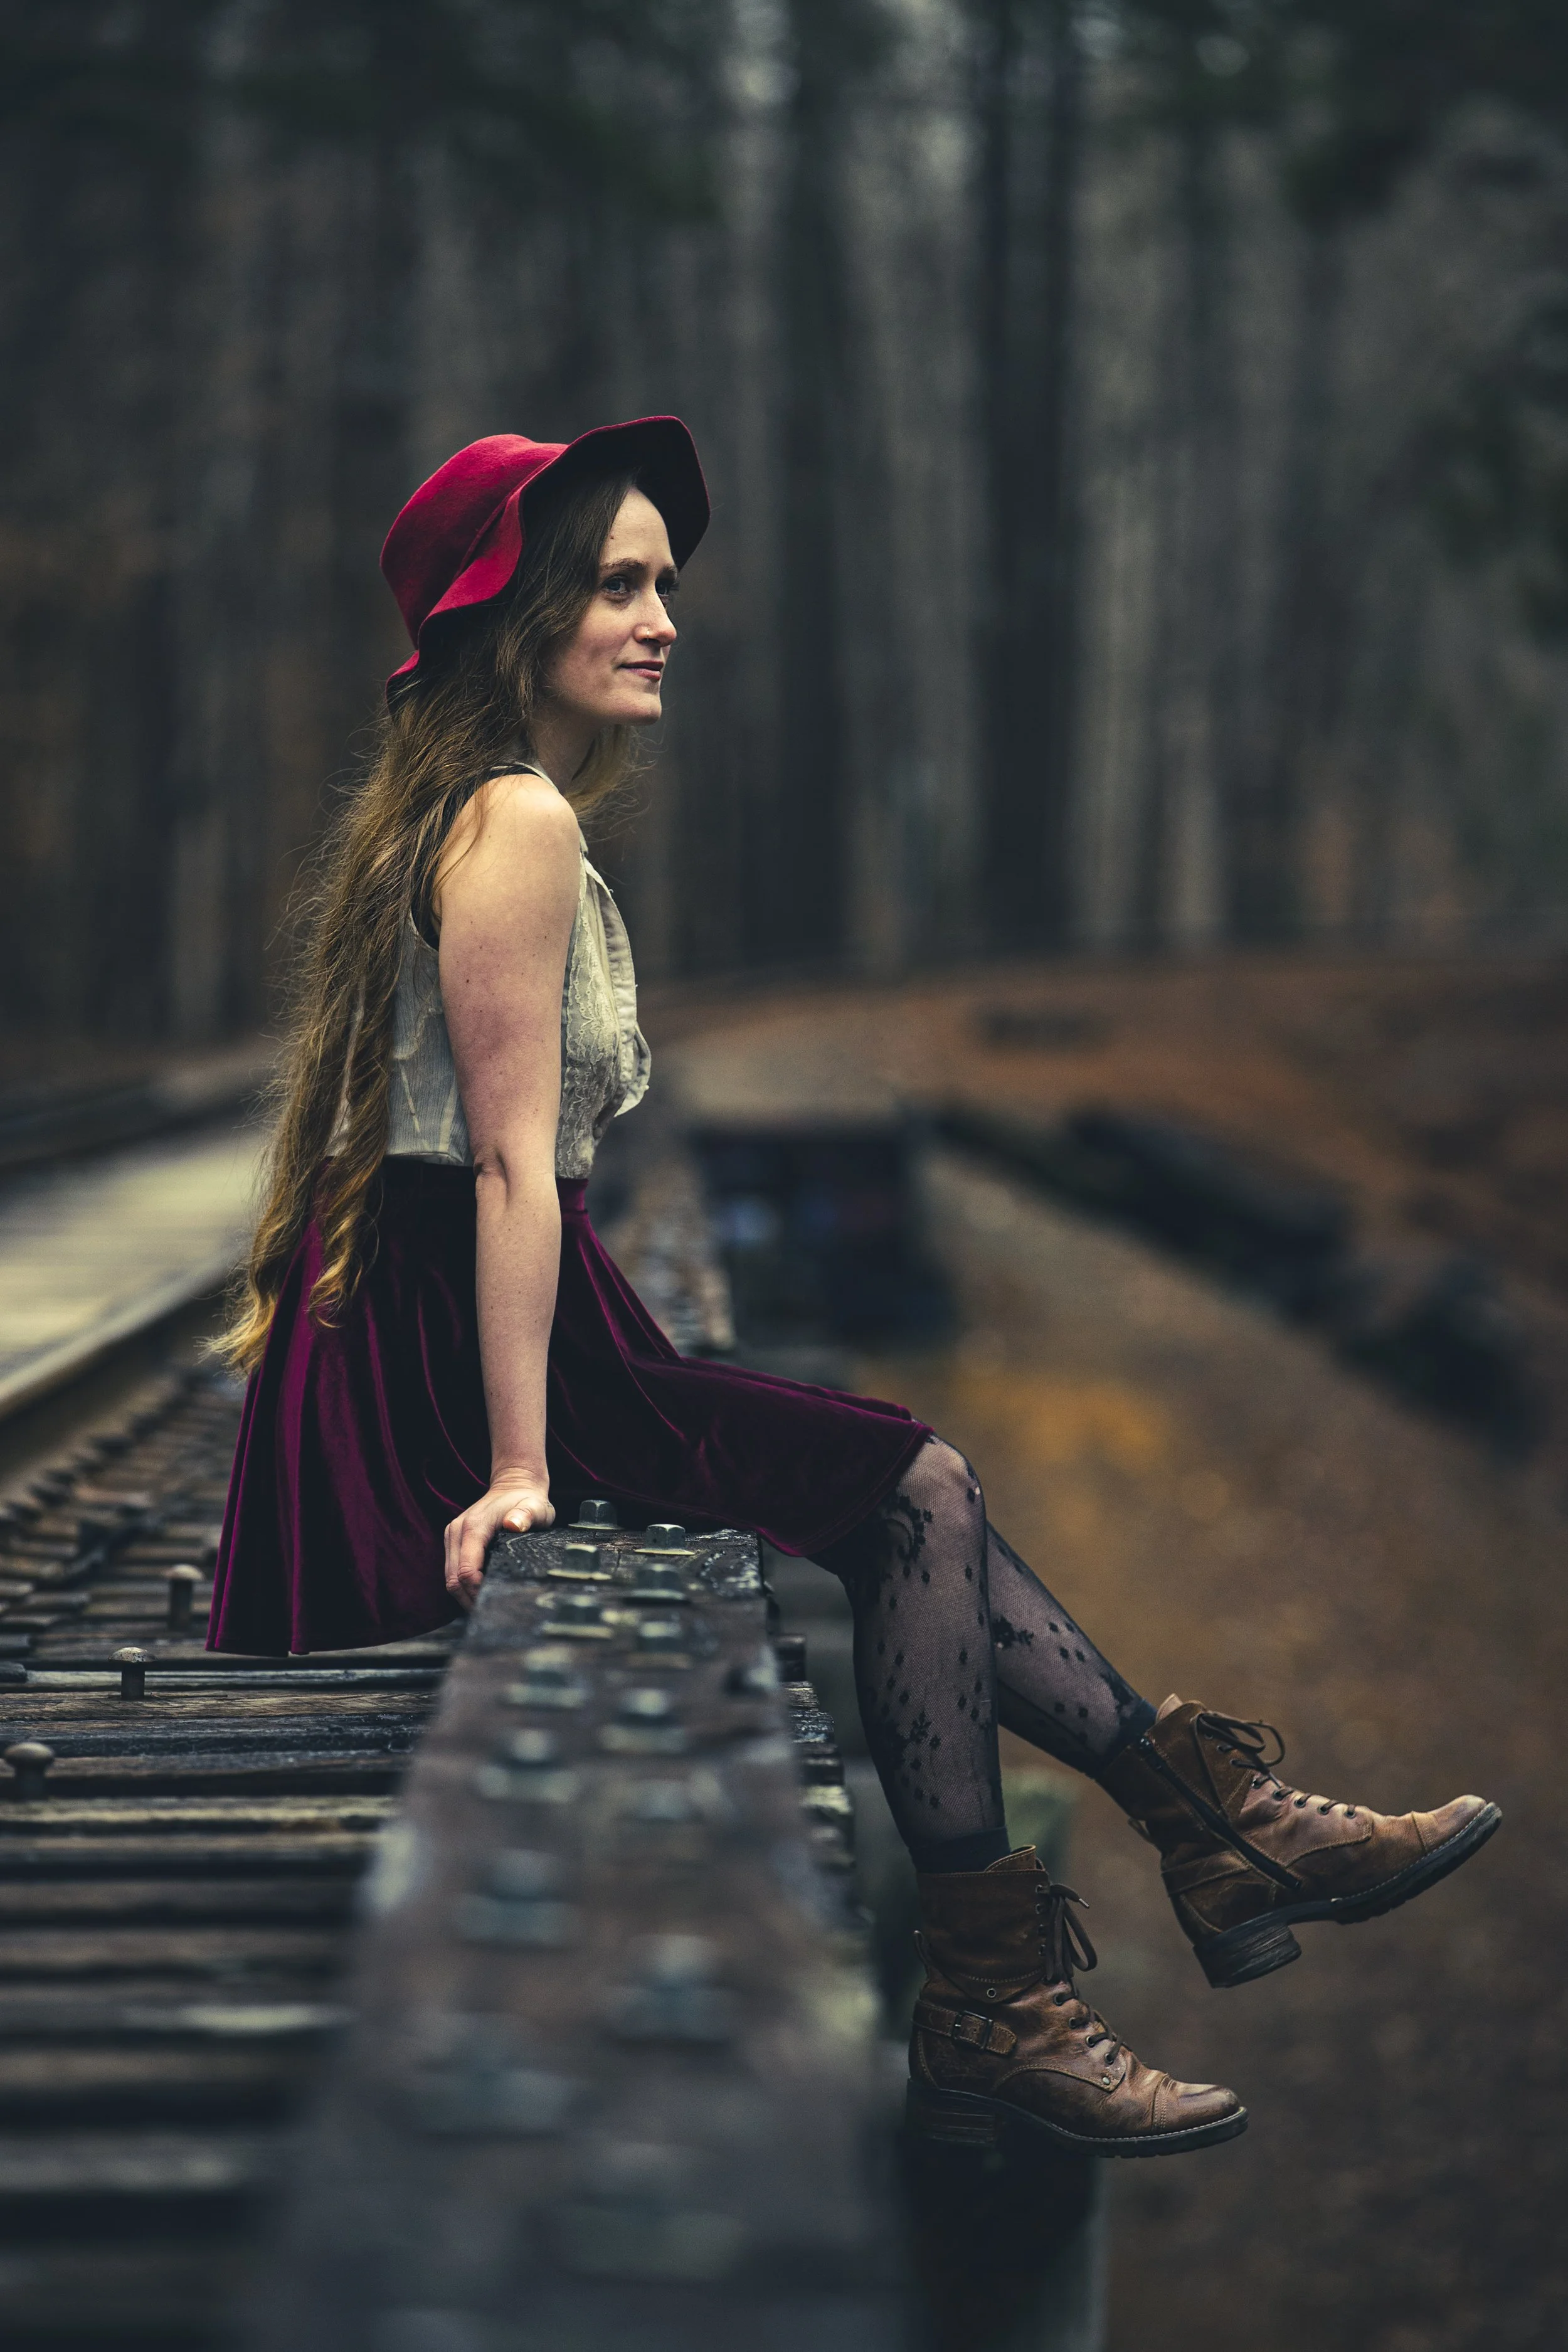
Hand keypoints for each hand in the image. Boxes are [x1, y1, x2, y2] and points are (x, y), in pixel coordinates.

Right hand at [444, 1471, 553, 1610]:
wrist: (513, 1484)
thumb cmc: (527, 1499)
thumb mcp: (535, 1507)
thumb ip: (526, 1515)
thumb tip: (513, 1525)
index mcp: (473, 1527)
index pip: (466, 1570)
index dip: (477, 1591)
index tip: (495, 1601)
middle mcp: (457, 1531)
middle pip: (453, 1579)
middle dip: (469, 1599)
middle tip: (490, 1613)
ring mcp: (453, 1536)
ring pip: (449, 1577)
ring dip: (464, 1595)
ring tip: (485, 1607)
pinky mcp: (454, 1540)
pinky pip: (452, 1570)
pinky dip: (463, 1585)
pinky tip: (479, 1593)